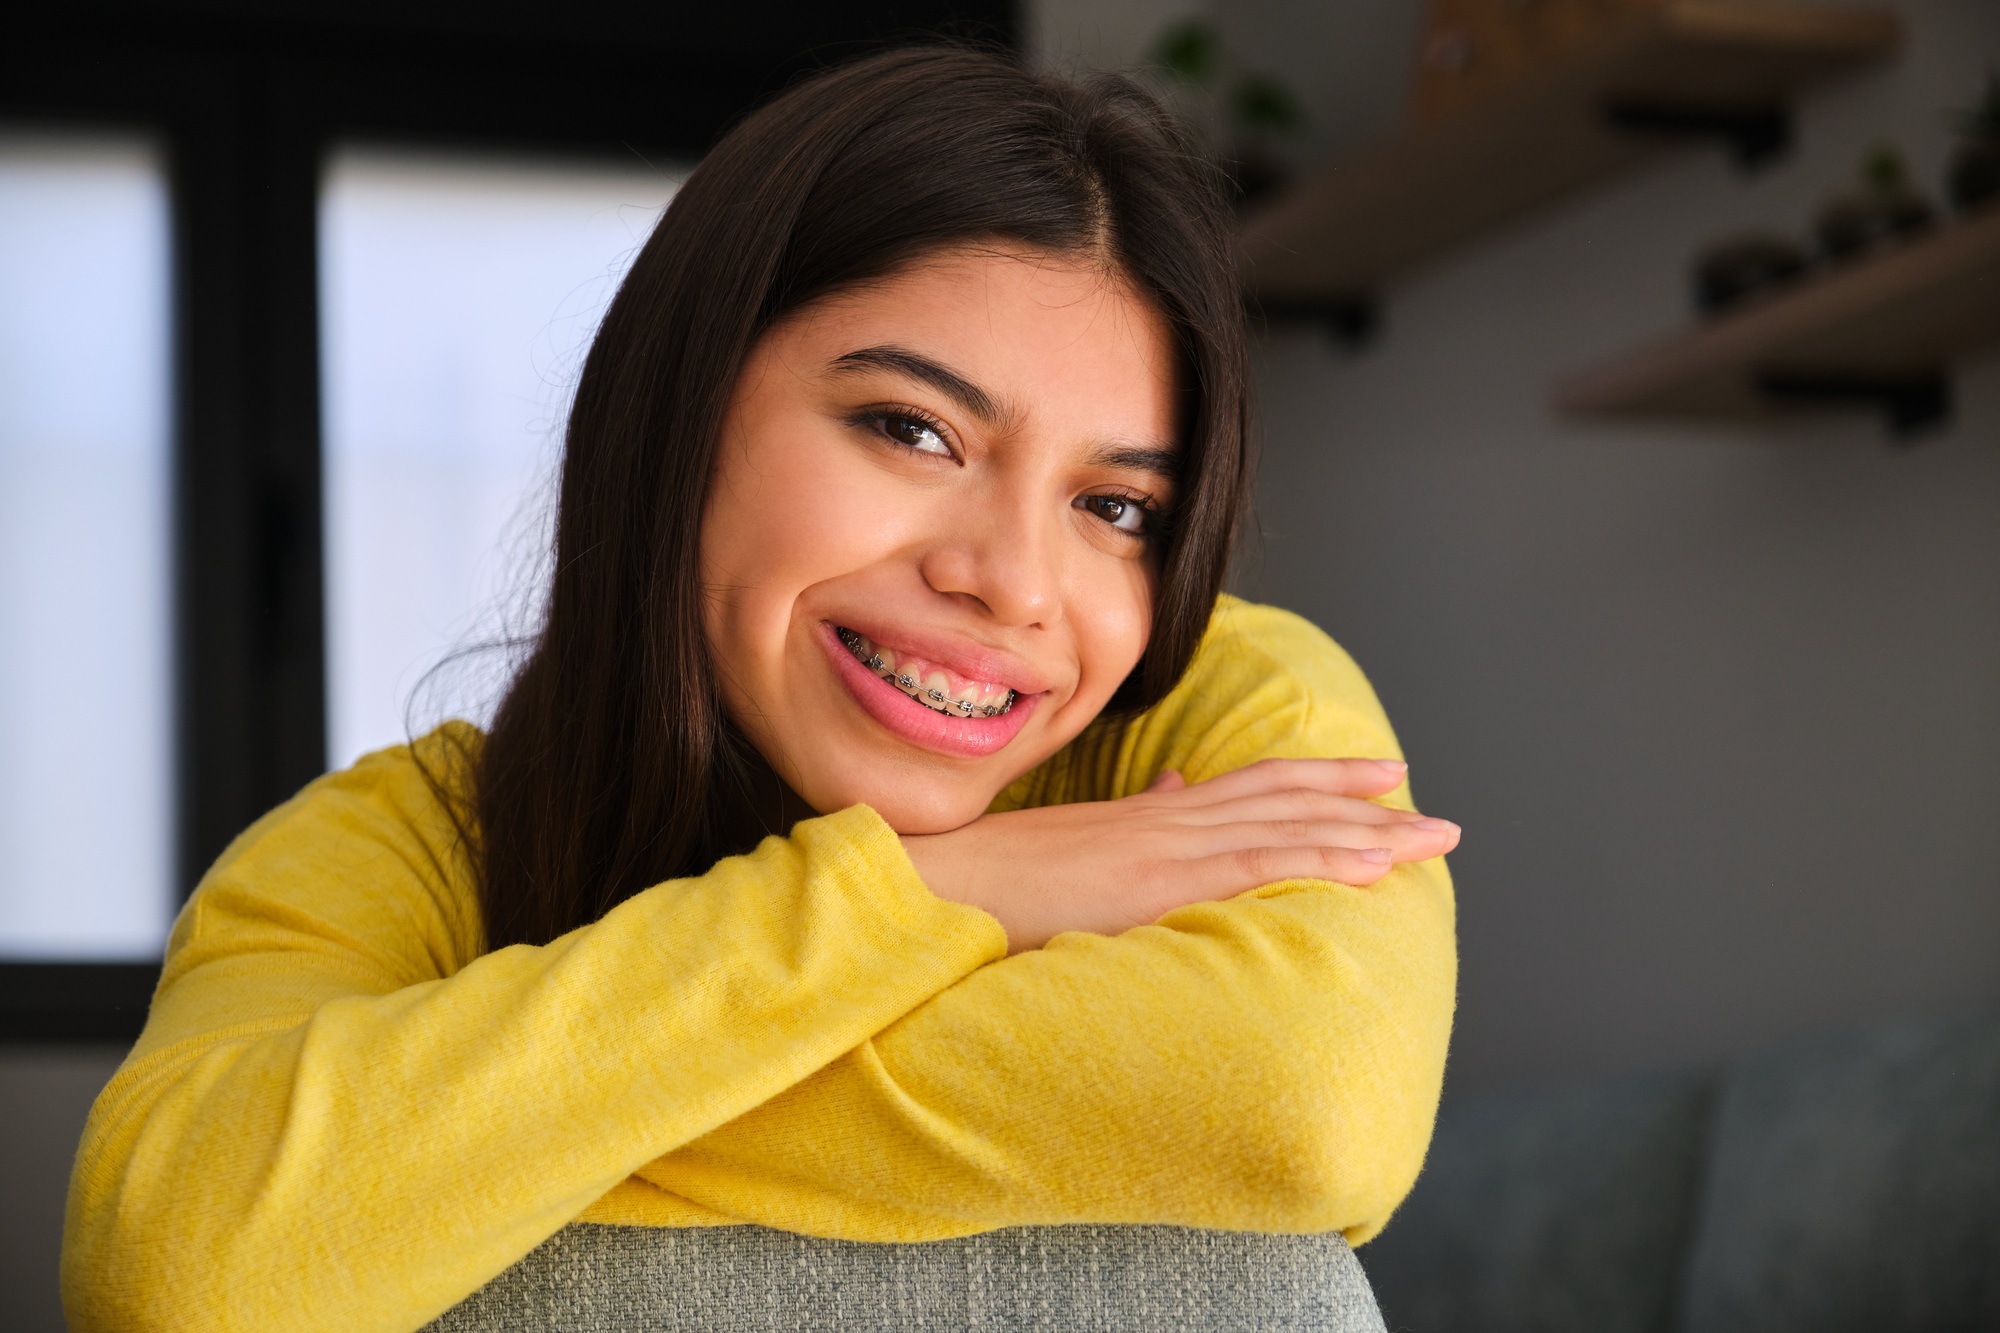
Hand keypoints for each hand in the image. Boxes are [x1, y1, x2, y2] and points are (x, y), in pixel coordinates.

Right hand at [901, 758, 1459, 951]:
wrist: (937, 879)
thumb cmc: (990, 878)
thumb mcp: (1074, 845)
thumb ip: (1134, 819)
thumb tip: (1175, 790)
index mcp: (1149, 816)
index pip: (1254, 787)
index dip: (1320, 779)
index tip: (1378, 779)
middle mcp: (1168, 819)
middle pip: (1287, 799)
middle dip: (1364, 803)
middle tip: (1433, 811)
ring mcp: (1165, 845)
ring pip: (1288, 825)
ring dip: (1368, 831)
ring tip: (1431, 837)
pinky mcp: (1157, 879)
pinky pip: (1256, 864)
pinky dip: (1320, 860)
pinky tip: (1371, 865)